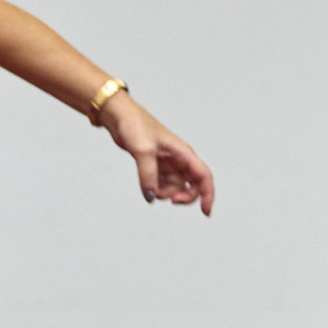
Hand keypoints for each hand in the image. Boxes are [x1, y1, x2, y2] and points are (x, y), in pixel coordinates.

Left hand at [99, 94, 215, 213]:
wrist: (119, 116)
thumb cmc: (135, 125)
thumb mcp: (142, 151)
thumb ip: (148, 175)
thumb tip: (151, 197)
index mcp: (183, 152)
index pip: (203, 176)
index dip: (207, 194)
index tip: (205, 211)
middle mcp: (178, 158)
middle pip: (193, 185)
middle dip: (184, 196)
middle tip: (171, 200)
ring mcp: (167, 163)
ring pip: (175, 186)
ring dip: (167, 193)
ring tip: (152, 191)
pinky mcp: (155, 165)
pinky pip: (161, 184)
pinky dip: (157, 190)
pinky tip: (148, 188)